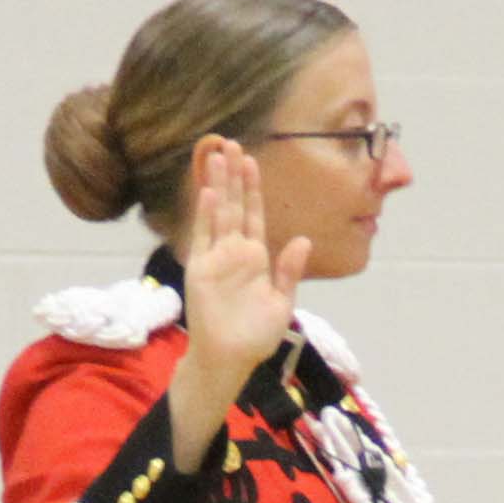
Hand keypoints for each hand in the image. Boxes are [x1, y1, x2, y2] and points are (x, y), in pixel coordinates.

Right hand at [175, 137, 311, 384]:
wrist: (231, 359)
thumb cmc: (256, 336)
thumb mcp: (282, 302)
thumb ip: (289, 270)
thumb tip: (303, 238)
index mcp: (256, 258)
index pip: (254, 215)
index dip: (253, 188)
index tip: (252, 161)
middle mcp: (235, 252)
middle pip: (235, 206)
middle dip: (234, 176)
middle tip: (231, 143)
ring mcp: (216, 259)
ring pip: (218, 214)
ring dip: (218, 186)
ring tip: (217, 156)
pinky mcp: (200, 270)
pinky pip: (203, 238)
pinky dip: (205, 216)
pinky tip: (209, 193)